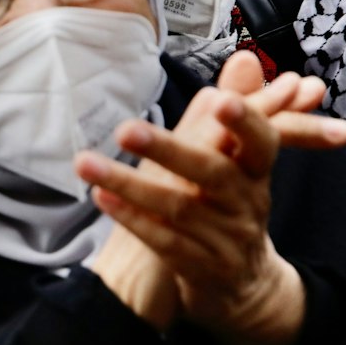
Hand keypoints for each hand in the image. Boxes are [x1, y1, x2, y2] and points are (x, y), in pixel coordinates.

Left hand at [76, 53, 345, 344]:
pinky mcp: (204, 270)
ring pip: (179, 209)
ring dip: (129, 183)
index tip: (219, 99)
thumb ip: (238, 110)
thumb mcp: (240, 162)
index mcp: (256, 172)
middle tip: (125, 130)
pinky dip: (133, 219)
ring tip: (85, 164)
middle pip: (213, 173)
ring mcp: (227, 239)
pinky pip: (165, 243)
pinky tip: (101, 199)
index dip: (245, 121)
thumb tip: (246, 57)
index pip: (261, 141)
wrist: (242, 287)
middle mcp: (248, 204)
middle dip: (169, 150)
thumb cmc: (231, 210)